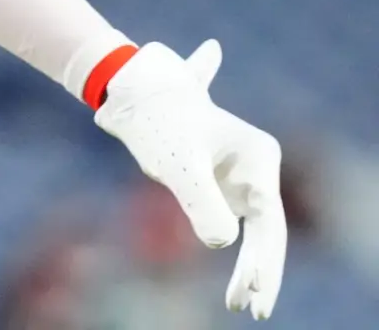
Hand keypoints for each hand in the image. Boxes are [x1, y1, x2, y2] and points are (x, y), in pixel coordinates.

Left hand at [96, 40, 287, 318]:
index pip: (268, 219)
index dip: (264, 258)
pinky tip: (240, 273)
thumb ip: (201, 201)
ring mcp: (239, 177)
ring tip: (237, 304)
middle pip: (266, 228)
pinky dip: (233, 247)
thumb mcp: (177, 164)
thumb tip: (223, 243)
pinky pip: (231, 221)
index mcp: (258, 156)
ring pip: (250, 230)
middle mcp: (256, 168)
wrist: (130, 91)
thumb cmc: (157, 123)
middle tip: (253, 309)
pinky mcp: (218, 184)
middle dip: (261, 270)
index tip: (254, 287)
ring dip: (248, 265)